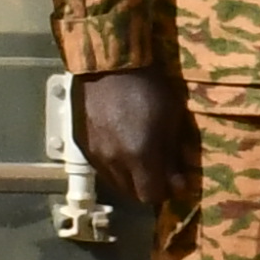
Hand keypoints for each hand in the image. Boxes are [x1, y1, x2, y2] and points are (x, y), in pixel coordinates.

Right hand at [72, 65, 195, 210]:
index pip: (151, 196)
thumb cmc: (148, 86)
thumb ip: (172, 155)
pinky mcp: (81, 145)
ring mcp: (94, 154)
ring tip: (138, 156)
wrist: (108, 63)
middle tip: (158, 169)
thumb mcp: (171, 118)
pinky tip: (120, 147)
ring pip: (115, 183)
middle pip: (132, 193)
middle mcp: (114, 161)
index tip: (173, 180)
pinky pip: (100, 167)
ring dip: (129, 178)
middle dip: (147, 186)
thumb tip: (178, 185)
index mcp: (139, 156)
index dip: (164, 192)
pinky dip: (113, 165)